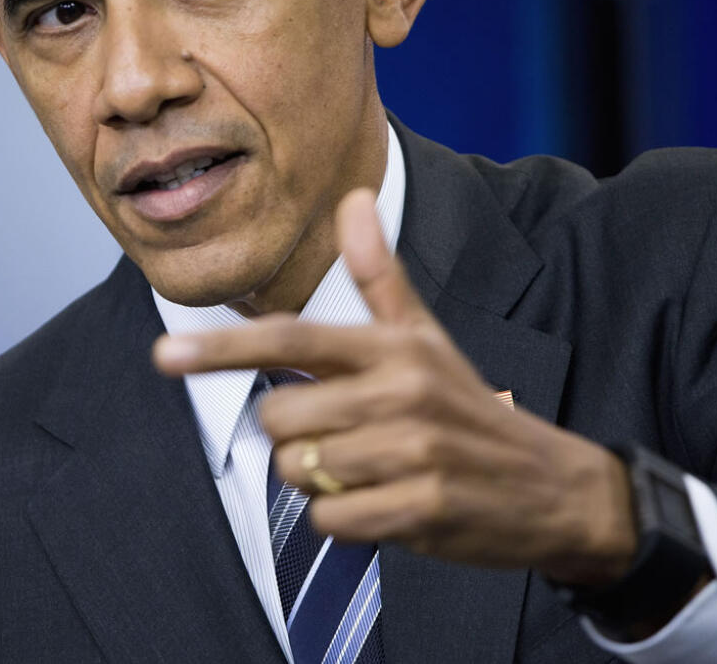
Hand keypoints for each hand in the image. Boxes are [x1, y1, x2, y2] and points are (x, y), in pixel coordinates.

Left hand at [154, 189, 636, 586]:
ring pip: (300, 471)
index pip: (293, 340)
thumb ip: (379, 273)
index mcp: (394, 347)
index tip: (165, 354)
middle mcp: (403, 393)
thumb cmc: (466, 406)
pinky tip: (382, 504)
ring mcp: (415, 453)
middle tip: (342, 436)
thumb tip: (353, 198)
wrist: (551, 486)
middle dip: (293, 436)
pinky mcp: (424, 509)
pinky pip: (331, 520)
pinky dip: (343, 520)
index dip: (222, 347)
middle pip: (279, 418)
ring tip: (369, 469)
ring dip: (319, 480)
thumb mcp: (425, 336)